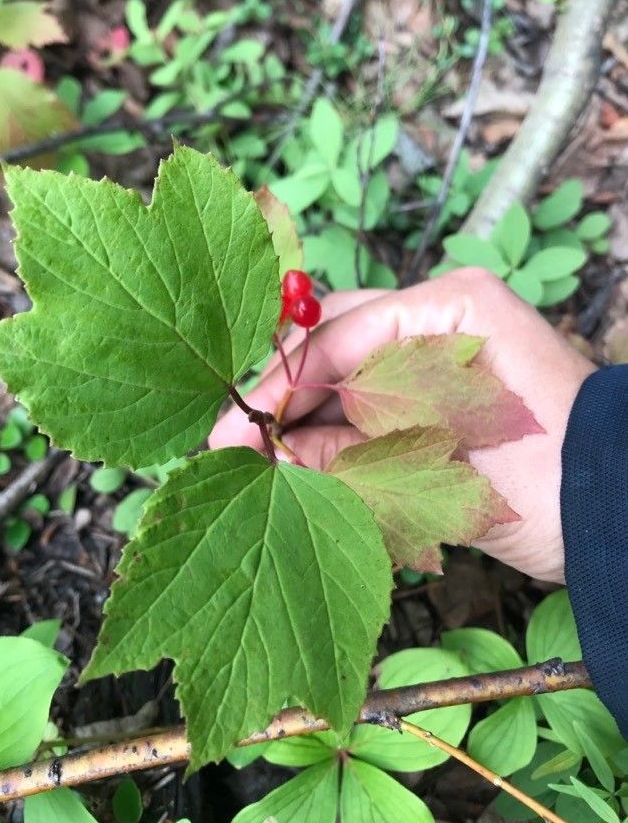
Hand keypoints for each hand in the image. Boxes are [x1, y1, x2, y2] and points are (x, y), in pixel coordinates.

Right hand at [210, 268, 595, 582]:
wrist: (621, 517)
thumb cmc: (556, 477)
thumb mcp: (447, 458)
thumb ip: (354, 449)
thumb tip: (274, 455)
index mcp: (450, 305)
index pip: (338, 334)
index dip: (279, 384)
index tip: (235, 430)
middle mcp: (438, 321)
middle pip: (335, 346)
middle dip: (283, 395)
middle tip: (233, 442)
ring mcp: (437, 359)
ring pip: (348, 379)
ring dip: (306, 419)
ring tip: (259, 460)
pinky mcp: (438, 400)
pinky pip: (371, 410)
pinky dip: (338, 437)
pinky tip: (303, 465)